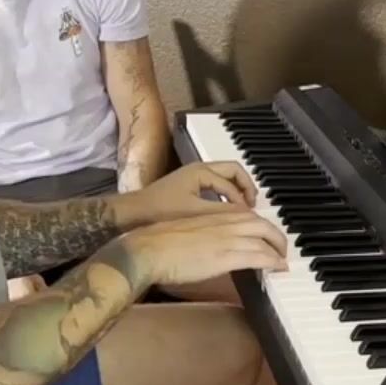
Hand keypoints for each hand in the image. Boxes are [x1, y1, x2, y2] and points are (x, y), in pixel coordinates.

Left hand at [120, 162, 257, 226]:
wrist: (133, 214)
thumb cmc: (162, 211)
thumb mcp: (196, 213)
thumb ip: (223, 212)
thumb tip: (246, 215)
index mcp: (202, 171)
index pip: (233, 181)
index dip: (243, 199)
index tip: (250, 216)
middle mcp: (199, 168)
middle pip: (232, 171)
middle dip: (245, 186)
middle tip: (252, 205)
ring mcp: (192, 176)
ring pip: (223, 177)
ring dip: (235, 191)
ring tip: (242, 209)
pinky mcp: (186, 185)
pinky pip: (214, 184)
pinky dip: (224, 194)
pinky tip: (224, 211)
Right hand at [122, 211, 287, 286]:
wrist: (150, 249)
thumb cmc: (162, 243)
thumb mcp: (190, 232)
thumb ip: (207, 235)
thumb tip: (214, 247)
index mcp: (215, 215)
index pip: (248, 216)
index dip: (262, 227)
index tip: (266, 237)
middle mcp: (225, 222)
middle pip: (262, 224)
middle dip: (277, 236)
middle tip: (282, 249)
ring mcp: (228, 238)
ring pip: (264, 239)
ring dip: (277, 249)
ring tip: (282, 260)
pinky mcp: (227, 256)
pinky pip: (259, 256)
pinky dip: (272, 261)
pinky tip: (278, 267)